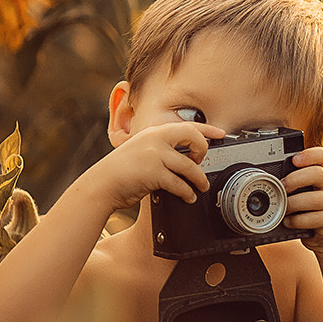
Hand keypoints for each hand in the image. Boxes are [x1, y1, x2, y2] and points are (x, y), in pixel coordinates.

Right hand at [86, 121, 225, 211]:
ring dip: (199, 179)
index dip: (208, 129)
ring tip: (201, 186)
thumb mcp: (141, 150)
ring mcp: (155, 155)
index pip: (187, 125)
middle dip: (204, 151)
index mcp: (154, 132)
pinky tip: (188, 196)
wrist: (101, 184)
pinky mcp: (154, 173)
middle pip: (194, 138)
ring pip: (190, 166)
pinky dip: (187, 192)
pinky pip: (180, 184)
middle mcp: (155, 139)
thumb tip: (186, 156)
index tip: (221, 134)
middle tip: (202, 162)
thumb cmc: (121, 171)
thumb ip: (160, 148)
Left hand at [283, 147, 322, 251]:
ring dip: (293, 203)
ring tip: (283, 208)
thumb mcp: (308, 190)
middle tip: (282, 187)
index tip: (294, 160)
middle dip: (295, 179)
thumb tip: (268, 178)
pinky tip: (288, 221)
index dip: (309, 155)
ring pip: (314, 199)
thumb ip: (296, 181)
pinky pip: (312, 219)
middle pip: (317, 173)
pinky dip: (296, 221)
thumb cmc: (313, 209)